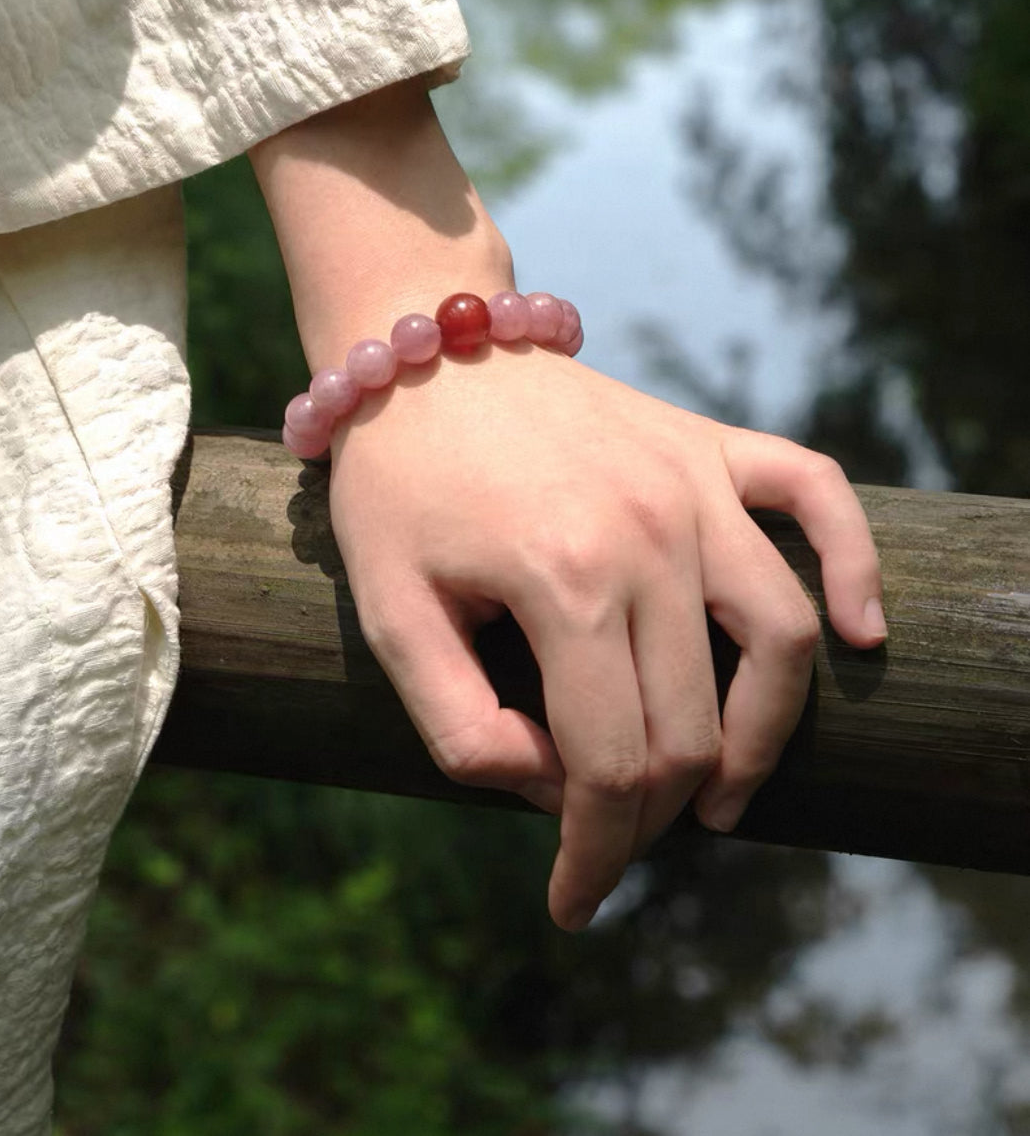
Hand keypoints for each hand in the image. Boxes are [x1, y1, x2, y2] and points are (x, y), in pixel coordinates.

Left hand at [327, 341, 885, 931]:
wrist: (419, 350)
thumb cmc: (394, 483)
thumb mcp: (389, 612)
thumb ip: (456, 723)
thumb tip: (547, 789)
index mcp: (564, 581)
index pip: (612, 765)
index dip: (595, 854)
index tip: (571, 902)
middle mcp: (651, 534)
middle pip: (694, 724)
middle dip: (652, 814)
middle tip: (610, 839)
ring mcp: (691, 483)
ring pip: (782, 638)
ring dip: (763, 735)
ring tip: (720, 794)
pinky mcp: (708, 445)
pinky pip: (816, 496)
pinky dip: (853, 564)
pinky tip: (863, 631)